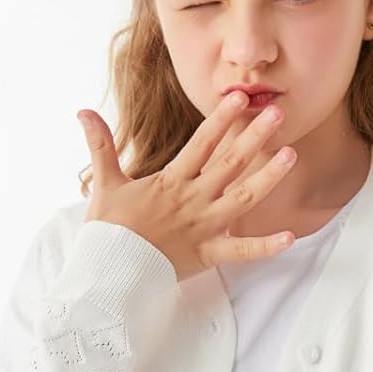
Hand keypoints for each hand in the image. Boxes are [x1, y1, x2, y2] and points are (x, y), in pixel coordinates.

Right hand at [76, 95, 298, 282]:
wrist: (108, 273)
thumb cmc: (108, 231)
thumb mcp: (104, 184)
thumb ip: (100, 146)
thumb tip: (82, 112)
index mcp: (170, 181)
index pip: (201, 144)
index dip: (221, 120)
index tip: (240, 98)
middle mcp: (192, 200)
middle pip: (229, 164)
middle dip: (254, 137)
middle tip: (277, 114)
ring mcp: (203, 227)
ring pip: (243, 199)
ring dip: (268, 177)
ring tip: (291, 155)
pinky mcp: (208, 255)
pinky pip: (241, 252)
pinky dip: (266, 247)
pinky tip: (290, 237)